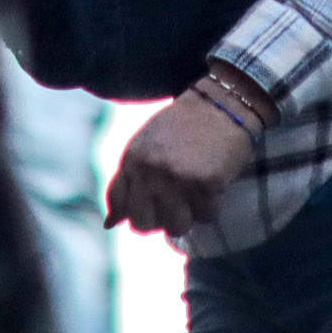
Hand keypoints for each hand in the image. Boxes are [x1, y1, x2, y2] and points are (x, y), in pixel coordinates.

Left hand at [104, 75, 265, 235]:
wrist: (221, 105)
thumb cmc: (184, 126)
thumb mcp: (146, 146)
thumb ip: (127, 181)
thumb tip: (109, 224)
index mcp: (132, 159)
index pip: (118, 203)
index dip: (133, 212)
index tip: (149, 207)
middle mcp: (149, 171)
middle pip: (143, 224)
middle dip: (159, 220)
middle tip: (175, 204)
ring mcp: (176, 178)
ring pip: (175, 227)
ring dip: (187, 217)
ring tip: (194, 196)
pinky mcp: (205, 185)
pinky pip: (206, 217)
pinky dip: (211, 207)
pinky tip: (212, 187)